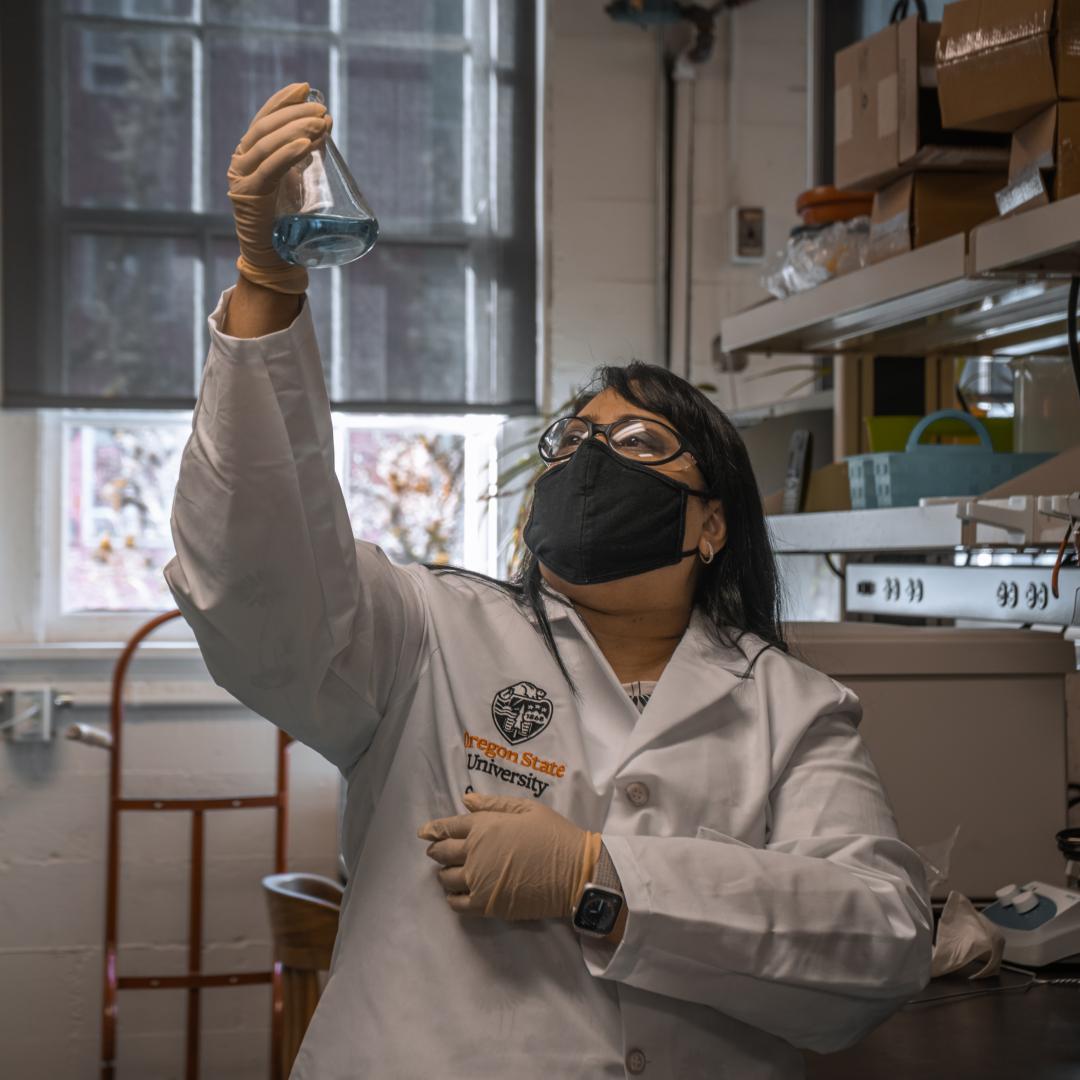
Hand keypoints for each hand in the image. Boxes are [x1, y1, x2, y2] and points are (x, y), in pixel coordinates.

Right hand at [226, 82, 331, 294]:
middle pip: (266, 127)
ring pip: (267, 144)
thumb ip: (305, 154)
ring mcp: (241, 178)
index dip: (283, 100)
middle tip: (322, 110)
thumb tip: (326, 125)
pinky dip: (287, 154)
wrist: (275, 259)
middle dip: (295, 114)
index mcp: (249, 155)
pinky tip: (305, 143)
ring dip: (296, 129)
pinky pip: (269, 169)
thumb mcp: (297, 181)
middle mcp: (241, 162)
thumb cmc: (288, 222)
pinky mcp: (249, 196)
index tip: (306, 88)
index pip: (264, 119)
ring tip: (321, 123)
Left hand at [417, 792, 601, 920]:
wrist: (573, 873)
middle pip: (442, 852)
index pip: (448, 827)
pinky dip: (453, 897)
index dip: (433, 829)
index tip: (424, 833)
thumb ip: (494, 804)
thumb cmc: (553, 835)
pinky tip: (459, 892)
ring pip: (446, 879)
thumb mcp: (527, 809)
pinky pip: (457, 903)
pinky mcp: (486, 905)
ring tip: (451, 871)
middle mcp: (474, 853)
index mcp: (483, 826)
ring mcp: (478, 881)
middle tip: (437, 851)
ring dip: (444, 873)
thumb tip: (467, 800)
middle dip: (436, 850)